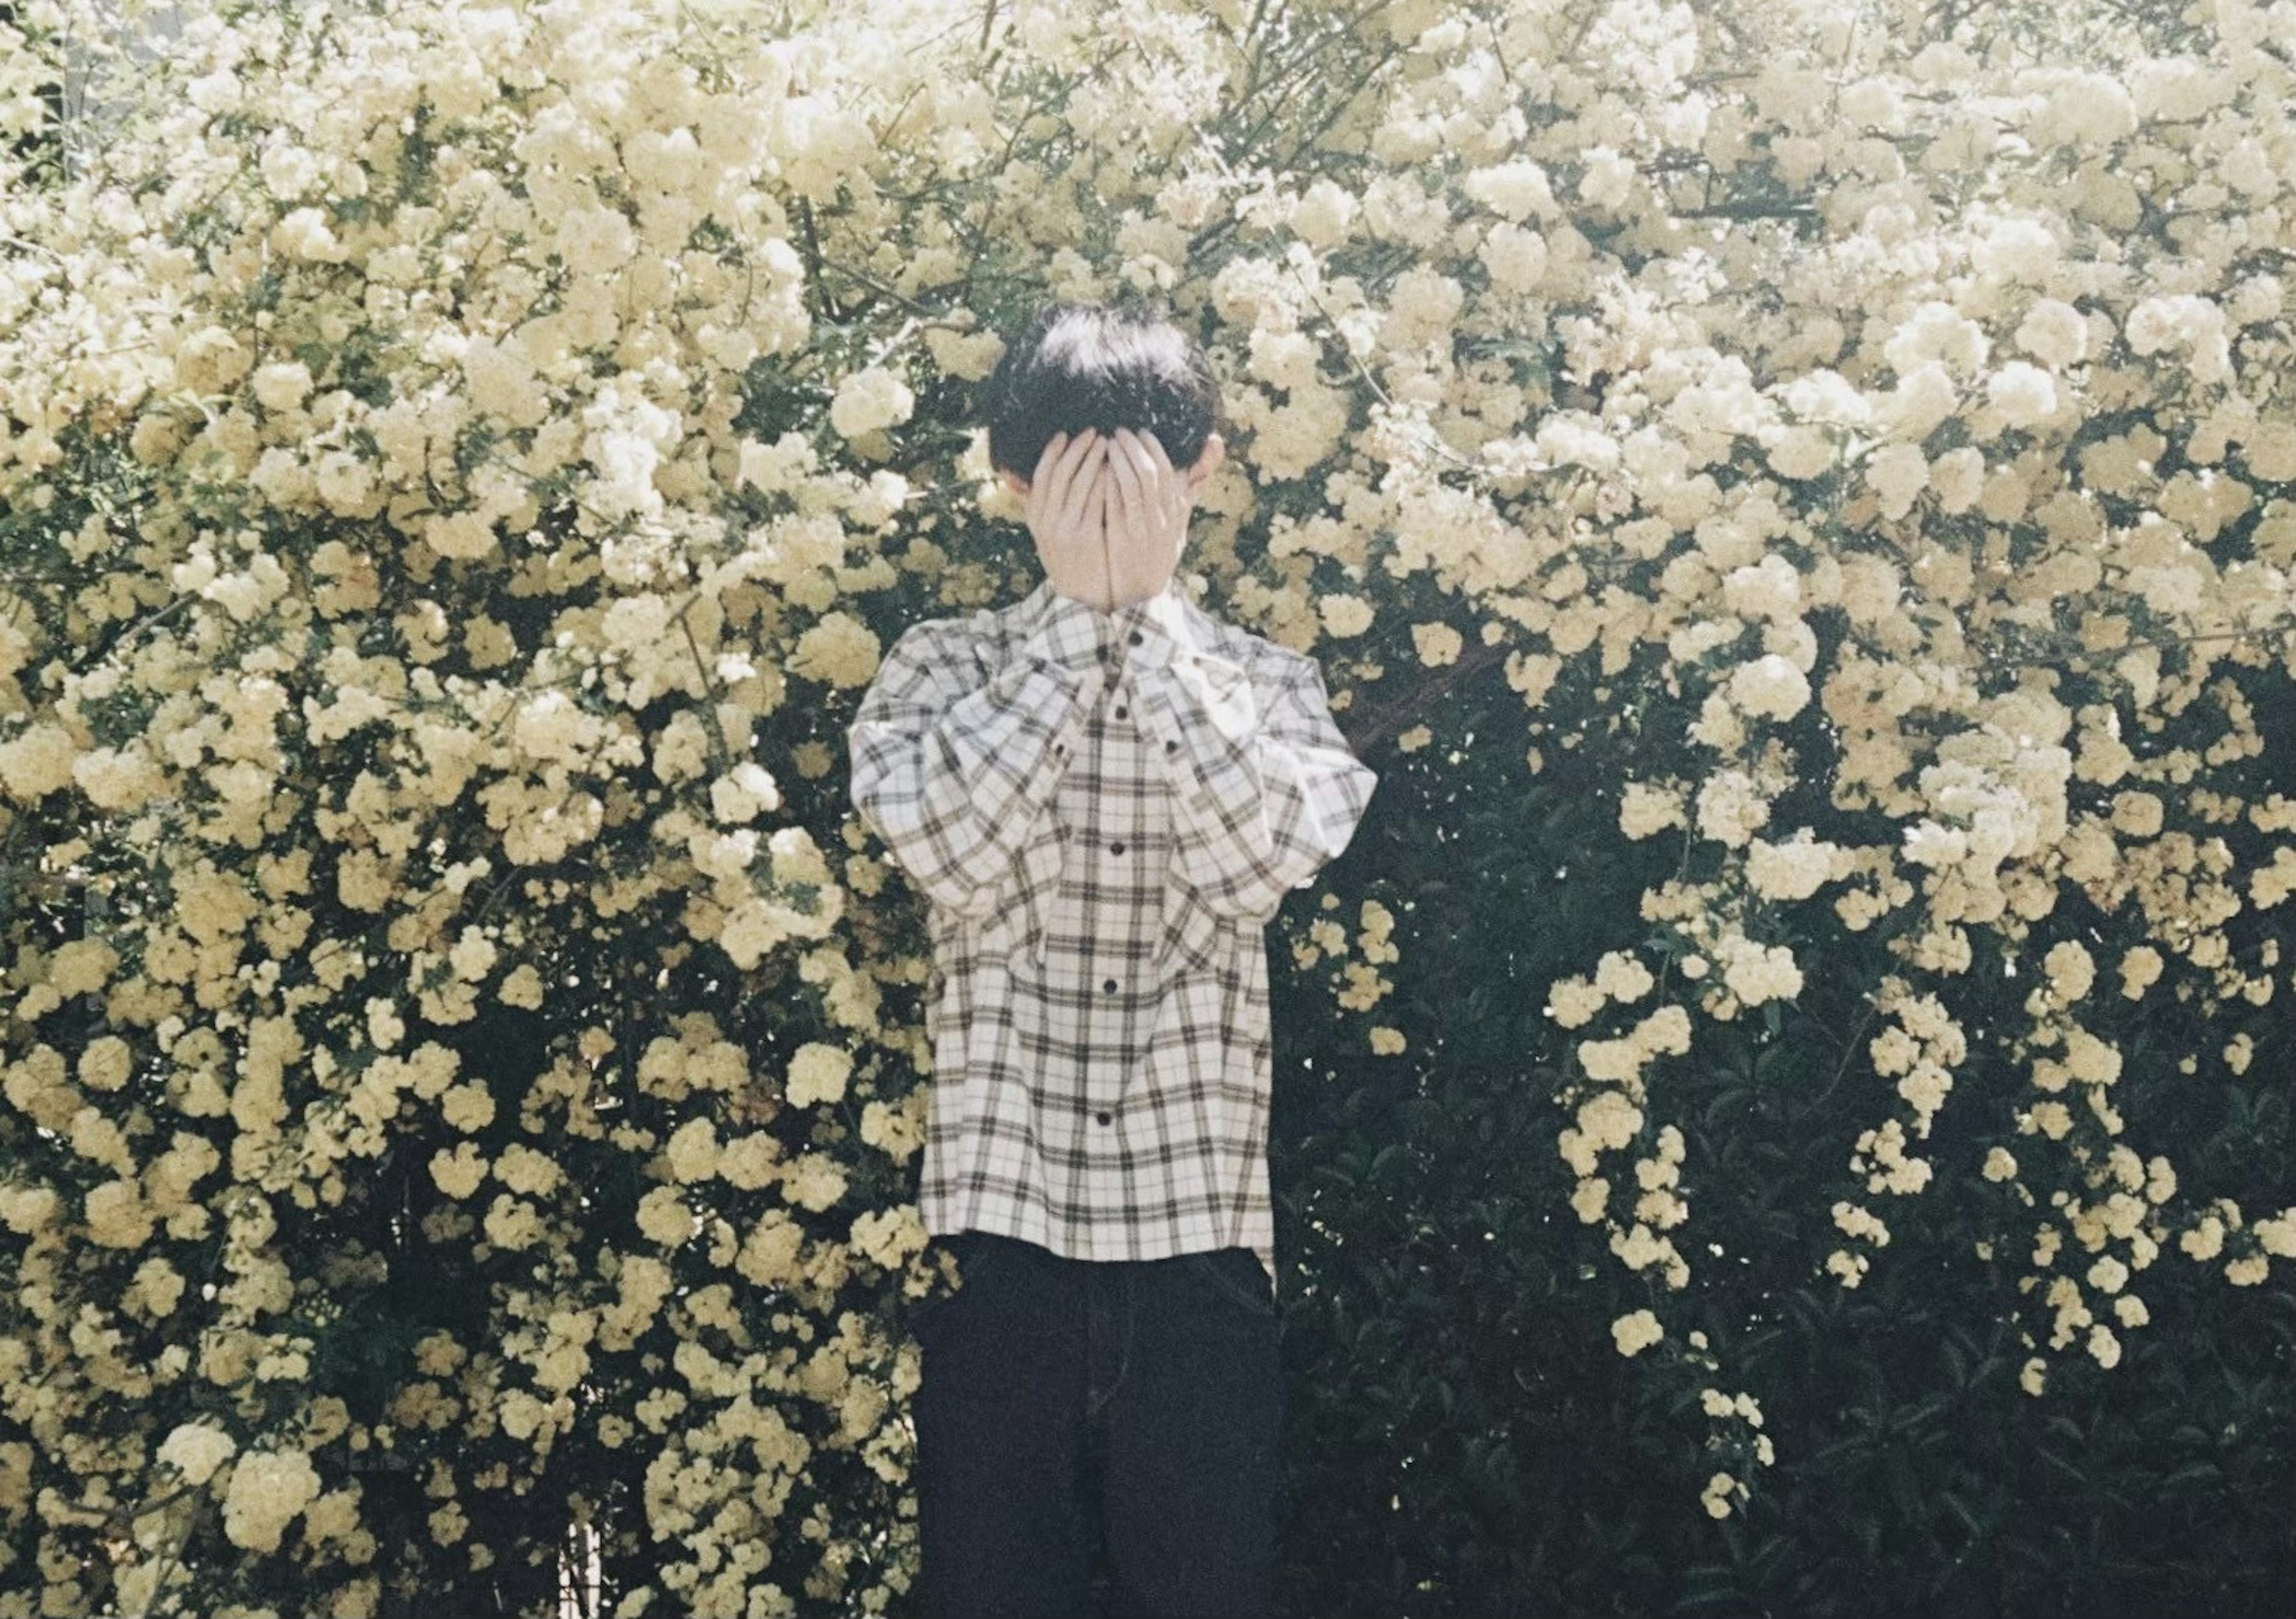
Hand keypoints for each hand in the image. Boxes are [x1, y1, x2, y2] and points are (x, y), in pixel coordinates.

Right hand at [1023, 430, 1112, 609]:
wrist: (1081, 598)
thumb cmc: (1071, 562)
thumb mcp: (1050, 536)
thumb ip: (1048, 508)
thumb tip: (1052, 475)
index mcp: (1035, 518)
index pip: (1041, 475)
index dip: (1052, 452)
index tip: (1065, 434)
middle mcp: (1046, 521)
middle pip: (1060, 473)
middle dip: (1077, 449)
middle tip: (1093, 432)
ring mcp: (1064, 528)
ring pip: (1078, 482)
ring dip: (1093, 458)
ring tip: (1107, 443)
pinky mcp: (1085, 536)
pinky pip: (1096, 499)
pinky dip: (1104, 479)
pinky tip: (1115, 467)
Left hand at [1100, 427, 1189, 608]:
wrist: (1139, 598)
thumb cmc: (1156, 559)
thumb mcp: (1178, 527)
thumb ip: (1187, 495)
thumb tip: (1209, 456)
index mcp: (1176, 515)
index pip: (1170, 472)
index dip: (1155, 448)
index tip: (1140, 432)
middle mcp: (1163, 521)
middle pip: (1151, 474)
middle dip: (1134, 448)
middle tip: (1118, 431)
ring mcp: (1143, 531)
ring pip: (1133, 486)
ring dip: (1119, 461)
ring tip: (1106, 443)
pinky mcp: (1122, 541)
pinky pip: (1115, 506)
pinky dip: (1107, 484)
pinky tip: (1097, 469)